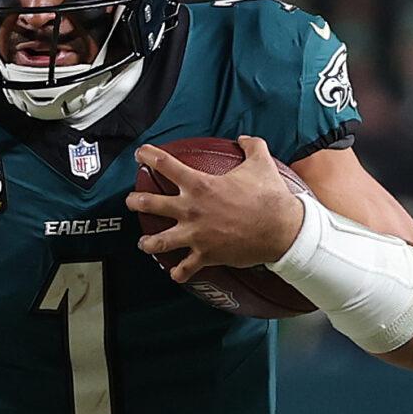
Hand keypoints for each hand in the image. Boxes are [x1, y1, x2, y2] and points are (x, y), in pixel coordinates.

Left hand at [126, 136, 306, 279]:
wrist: (282, 229)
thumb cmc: (270, 196)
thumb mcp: (261, 162)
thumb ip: (251, 146)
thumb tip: (244, 139)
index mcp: (200, 185)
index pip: (165, 165)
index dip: (148, 156)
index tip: (139, 154)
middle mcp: (191, 209)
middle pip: (150, 204)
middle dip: (135, 201)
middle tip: (130, 201)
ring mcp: (196, 235)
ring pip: (159, 241)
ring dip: (148, 243)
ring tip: (143, 243)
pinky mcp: (206, 255)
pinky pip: (185, 268)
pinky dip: (178, 273)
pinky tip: (174, 274)